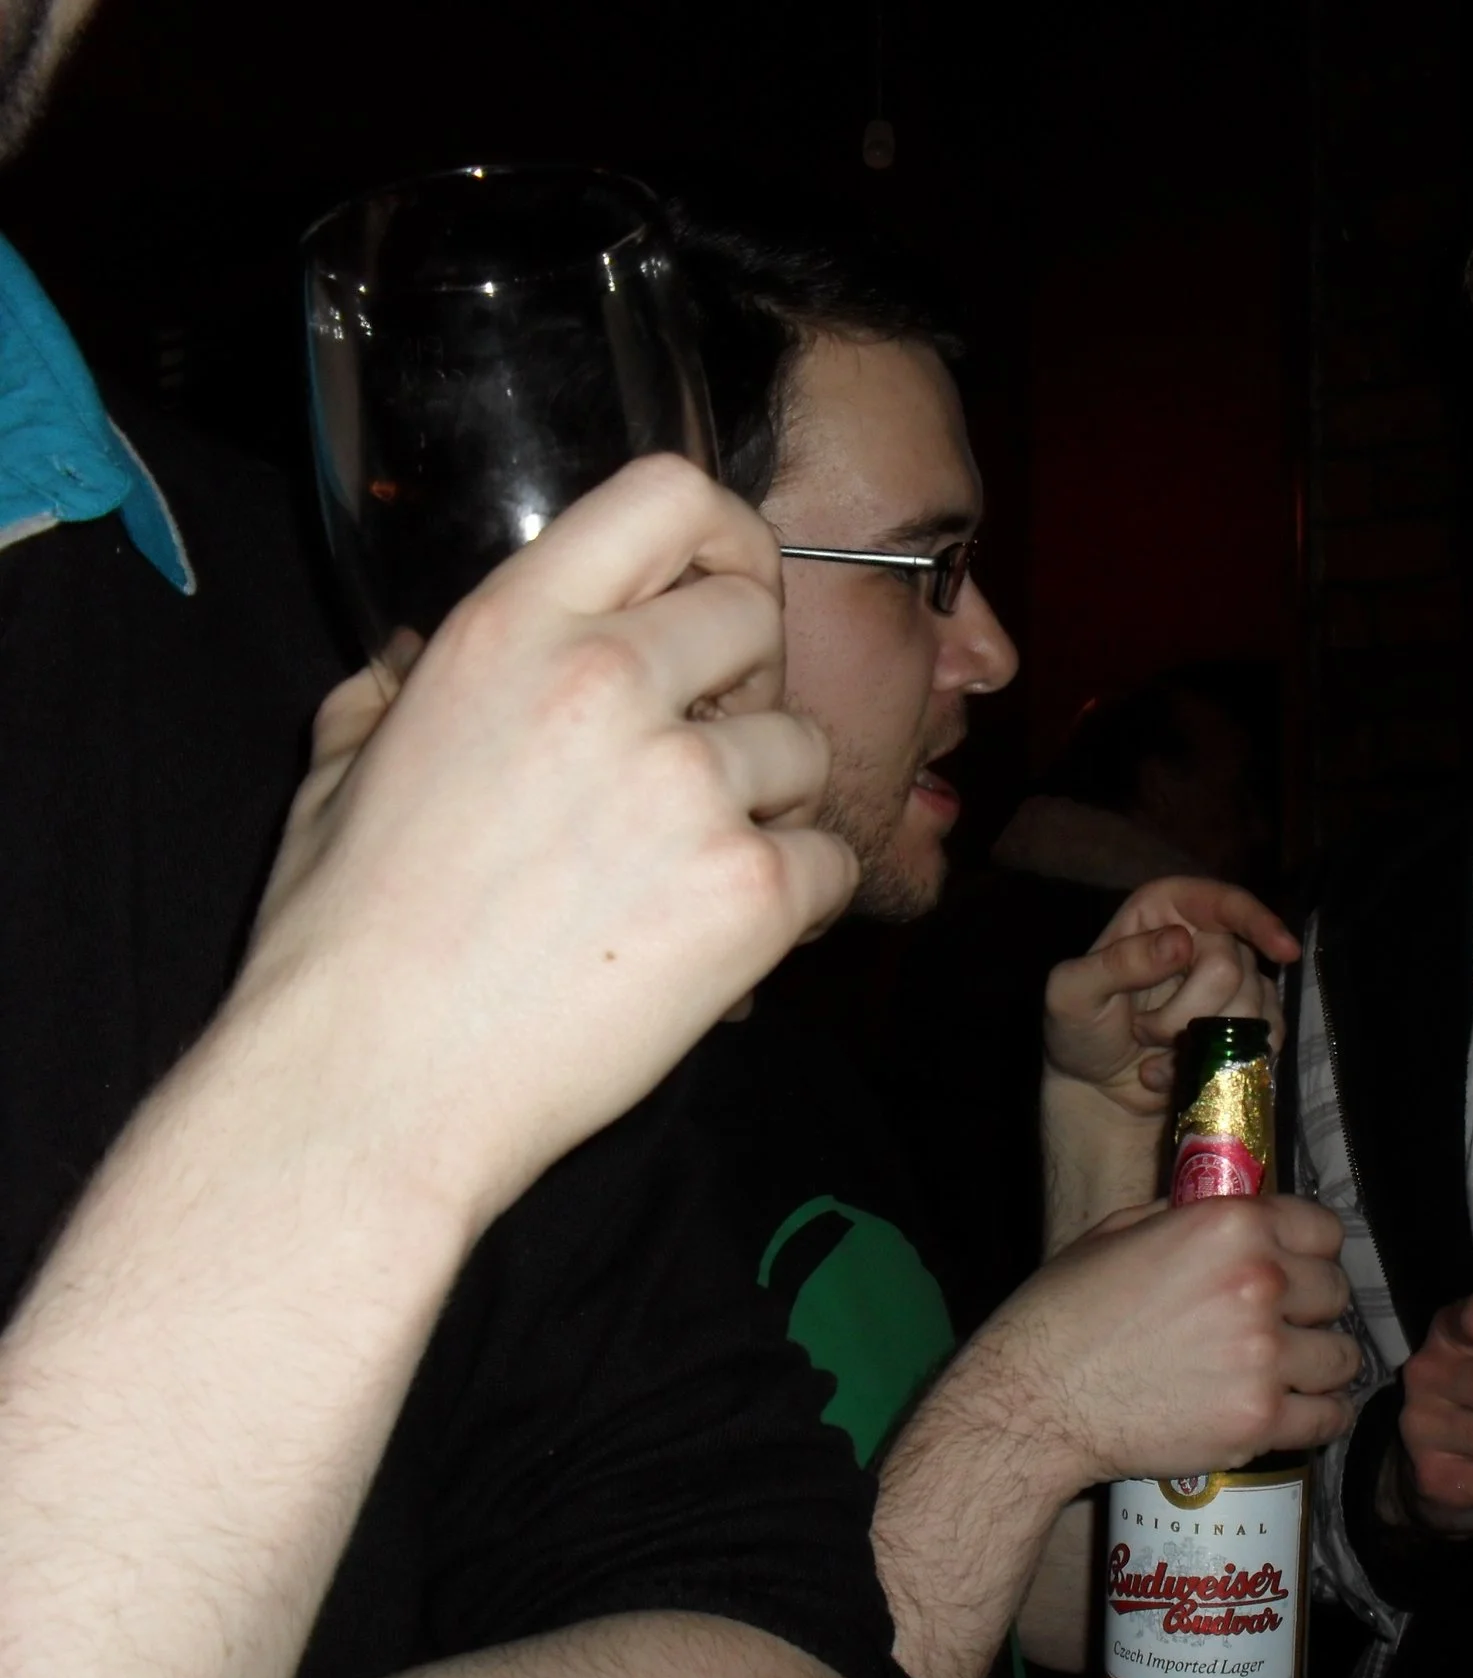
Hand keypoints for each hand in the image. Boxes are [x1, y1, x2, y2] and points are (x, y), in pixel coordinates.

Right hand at [232, 455, 855, 1225]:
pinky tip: (725, 942)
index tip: (723, 588)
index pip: (668, 493)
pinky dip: (800, 903)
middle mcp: (607, 683)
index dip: (721, 535)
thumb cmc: (344, 946)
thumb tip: (419, 655)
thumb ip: (402, 687)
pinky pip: (833, 860)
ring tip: (692, 874)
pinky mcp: (750, 889)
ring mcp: (690, 785)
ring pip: (805, 748)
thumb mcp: (340, 769)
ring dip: (771, 806)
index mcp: (509, 631)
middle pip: (756, 618)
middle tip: (701, 764)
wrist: (372, 1091)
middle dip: (746, 686)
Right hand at [965, 1192, 1357, 1494]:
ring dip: (1319, 1361)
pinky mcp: (1257, 1420)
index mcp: (1231, 1225)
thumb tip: (1236, 1209)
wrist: (1034, 1399)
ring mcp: (1263, 1355)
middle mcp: (1258, 1282)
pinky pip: (1328, 1416)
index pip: (1324, 1230)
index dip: (1309, 1250)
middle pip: (1335, 1292)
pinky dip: (1320, 1415)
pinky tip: (1299, 1410)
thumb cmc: (1067, 1310)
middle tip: (1283, 1323)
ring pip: (1341, 1355)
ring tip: (1292, 1369)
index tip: (1296, 1268)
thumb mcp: (1123, 1229)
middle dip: (1311, 1306)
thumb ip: (1192, 1216)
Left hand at [1043, 877, 1298, 1116]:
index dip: (1255, 921)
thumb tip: (1180, 942)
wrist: (1098, 1087)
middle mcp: (1205, 937)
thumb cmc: (1080, 1030)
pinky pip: (1264, 1038)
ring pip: (1250, 1007)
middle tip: (1144, 1030)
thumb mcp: (1071, 994)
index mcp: (1164, 911)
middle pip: (1232, 968)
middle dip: (1186, 1011)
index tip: (1283, 951)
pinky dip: (1222, 1064)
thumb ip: (1117, 963)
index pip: (1222, 901)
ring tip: (1158, 1049)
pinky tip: (1185, 1071)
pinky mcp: (1246, 1024)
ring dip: (1199, 1041)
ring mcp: (1231, 982)